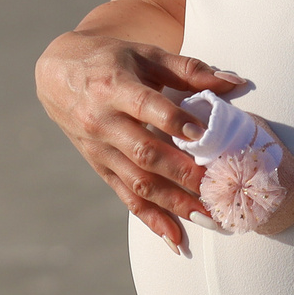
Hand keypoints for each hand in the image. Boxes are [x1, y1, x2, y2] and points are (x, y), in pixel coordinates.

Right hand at [35, 32, 244, 251]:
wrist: (58, 74)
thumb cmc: (111, 59)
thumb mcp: (146, 55)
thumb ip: (189, 69)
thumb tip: (235, 81)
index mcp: (115, 87)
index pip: (147, 107)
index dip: (175, 122)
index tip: (204, 136)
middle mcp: (104, 121)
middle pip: (145, 153)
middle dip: (183, 174)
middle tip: (218, 190)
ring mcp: (100, 148)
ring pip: (138, 181)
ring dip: (174, 203)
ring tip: (208, 218)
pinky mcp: (99, 167)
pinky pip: (125, 197)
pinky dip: (151, 219)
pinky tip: (176, 239)